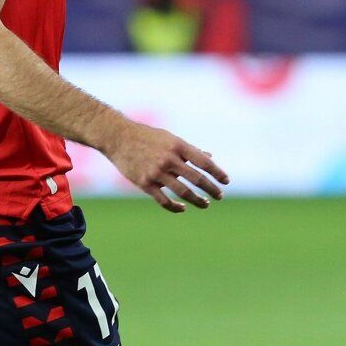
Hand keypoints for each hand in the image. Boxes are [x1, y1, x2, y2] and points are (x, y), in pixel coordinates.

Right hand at [97, 119, 227, 212]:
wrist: (118, 138)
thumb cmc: (148, 137)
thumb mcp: (171, 139)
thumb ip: (190, 150)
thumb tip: (209, 158)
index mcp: (178, 146)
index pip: (204, 162)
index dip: (217, 173)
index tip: (226, 181)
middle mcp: (169, 159)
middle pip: (196, 178)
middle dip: (211, 189)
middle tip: (220, 196)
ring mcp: (157, 172)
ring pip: (183, 192)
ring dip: (197, 200)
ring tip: (206, 204)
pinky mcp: (145, 183)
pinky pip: (164, 200)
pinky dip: (175, 207)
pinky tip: (183, 208)